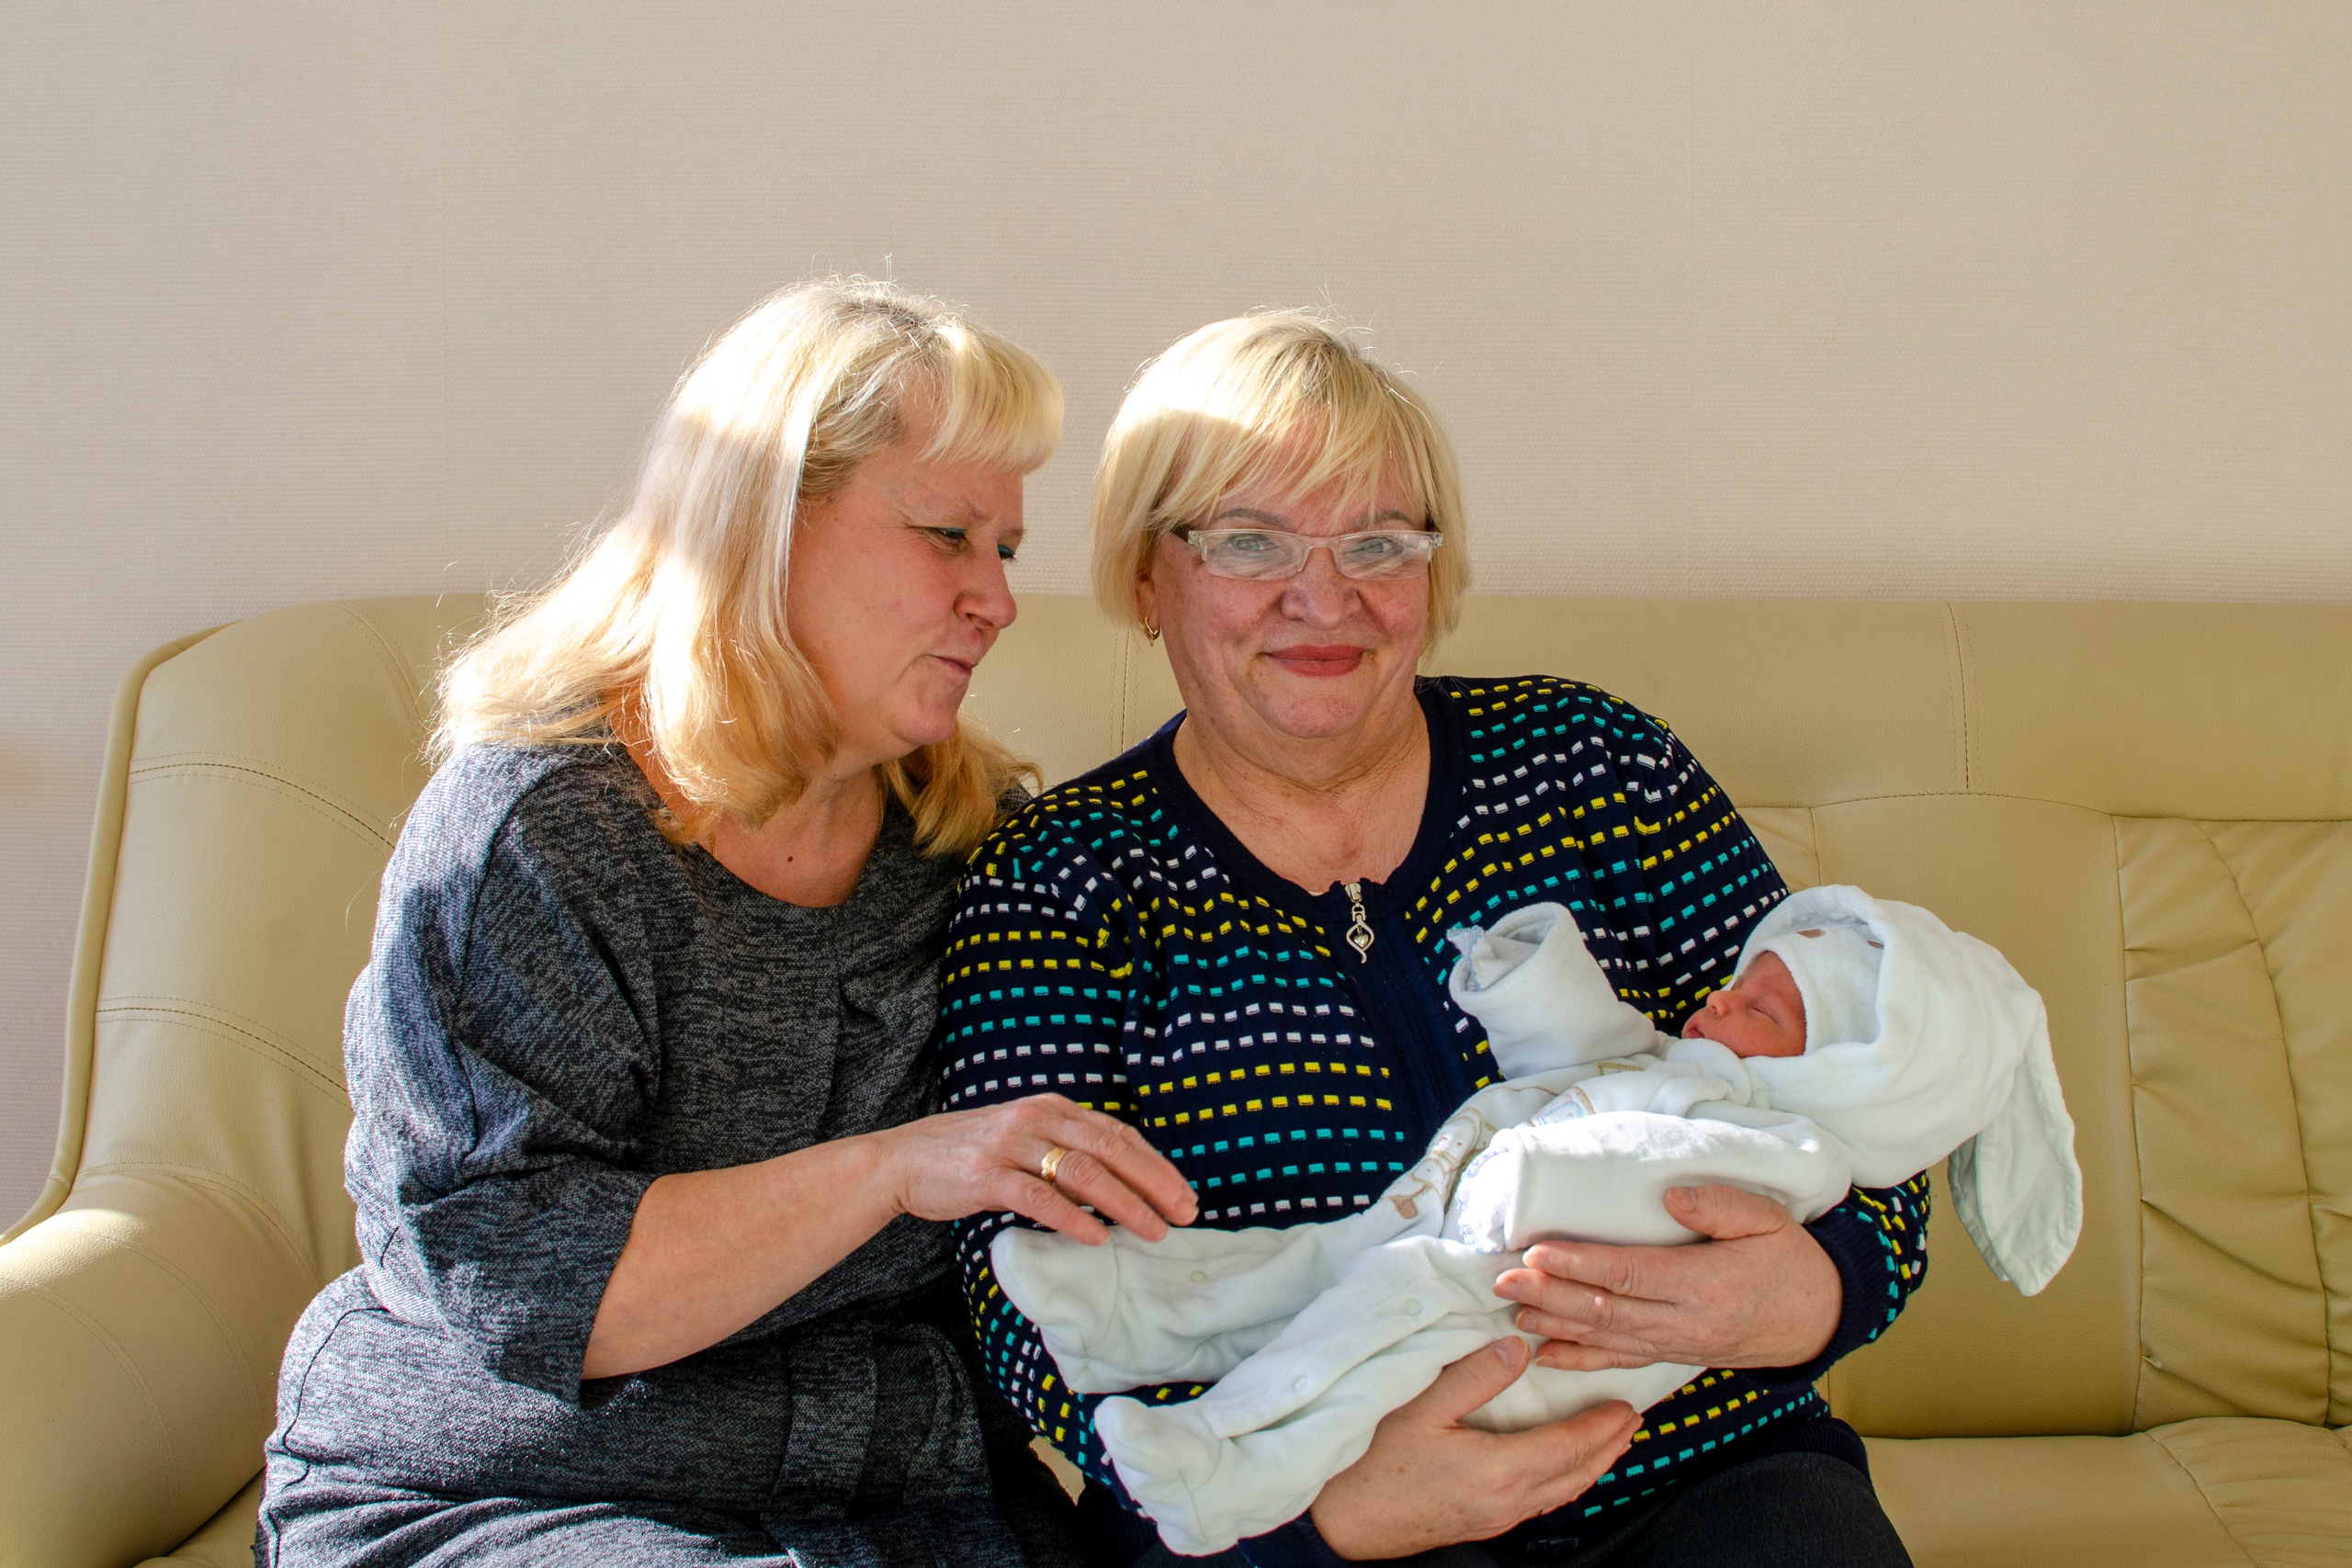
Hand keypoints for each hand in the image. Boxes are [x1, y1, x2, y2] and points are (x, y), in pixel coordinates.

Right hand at [881, 1093, 1197, 1243]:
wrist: (902, 1160)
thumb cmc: (969, 1156)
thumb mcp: (1024, 1140)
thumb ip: (1065, 1153)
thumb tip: (1119, 1185)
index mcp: (1052, 1109)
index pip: (1118, 1134)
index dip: (1156, 1165)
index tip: (1184, 1194)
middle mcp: (1037, 1119)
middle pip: (1110, 1149)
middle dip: (1153, 1183)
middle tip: (1185, 1214)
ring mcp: (1011, 1145)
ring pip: (1082, 1171)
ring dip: (1124, 1203)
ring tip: (1152, 1230)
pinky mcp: (986, 1175)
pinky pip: (1038, 1197)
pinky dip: (1072, 1218)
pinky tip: (1096, 1237)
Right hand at [1308, 1338, 1640, 1559]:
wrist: (1344, 1521)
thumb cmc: (1375, 1461)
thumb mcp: (1422, 1406)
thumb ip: (1474, 1375)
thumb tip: (1518, 1348)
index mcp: (1501, 1470)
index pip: (1569, 1446)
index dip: (1601, 1426)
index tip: (1627, 1405)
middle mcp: (1509, 1501)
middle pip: (1576, 1475)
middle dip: (1609, 1448)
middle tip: (1632, 1423)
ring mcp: (1496, 1517)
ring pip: (1561, 1493)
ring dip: (1591, 1466)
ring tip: (1609, 1444)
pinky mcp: (1482, 1522)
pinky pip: (1541, 1501)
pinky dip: (1565, 1480)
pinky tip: (1560, 1470)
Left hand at [1495, 1184, 1840, 1371]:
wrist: (1818, 1318)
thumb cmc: (1788, 1260)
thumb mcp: (1767, 1220)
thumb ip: (1719, 1205)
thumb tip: (1669, 1197)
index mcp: (1706, 1284)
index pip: (1630, 1274)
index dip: (1580, 1264)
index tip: (1537, 1252)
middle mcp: (1685, 1321)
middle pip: (1606, 1310)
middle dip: (1550, 1295)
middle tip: (1503, 1279)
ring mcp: (1677, 1344)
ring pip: (1606, 1338)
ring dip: (1556, 1325)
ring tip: (1512, 1310)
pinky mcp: (1673, 1354)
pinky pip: (1621, 1361)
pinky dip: (1582, 1359)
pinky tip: (1548, 1354)